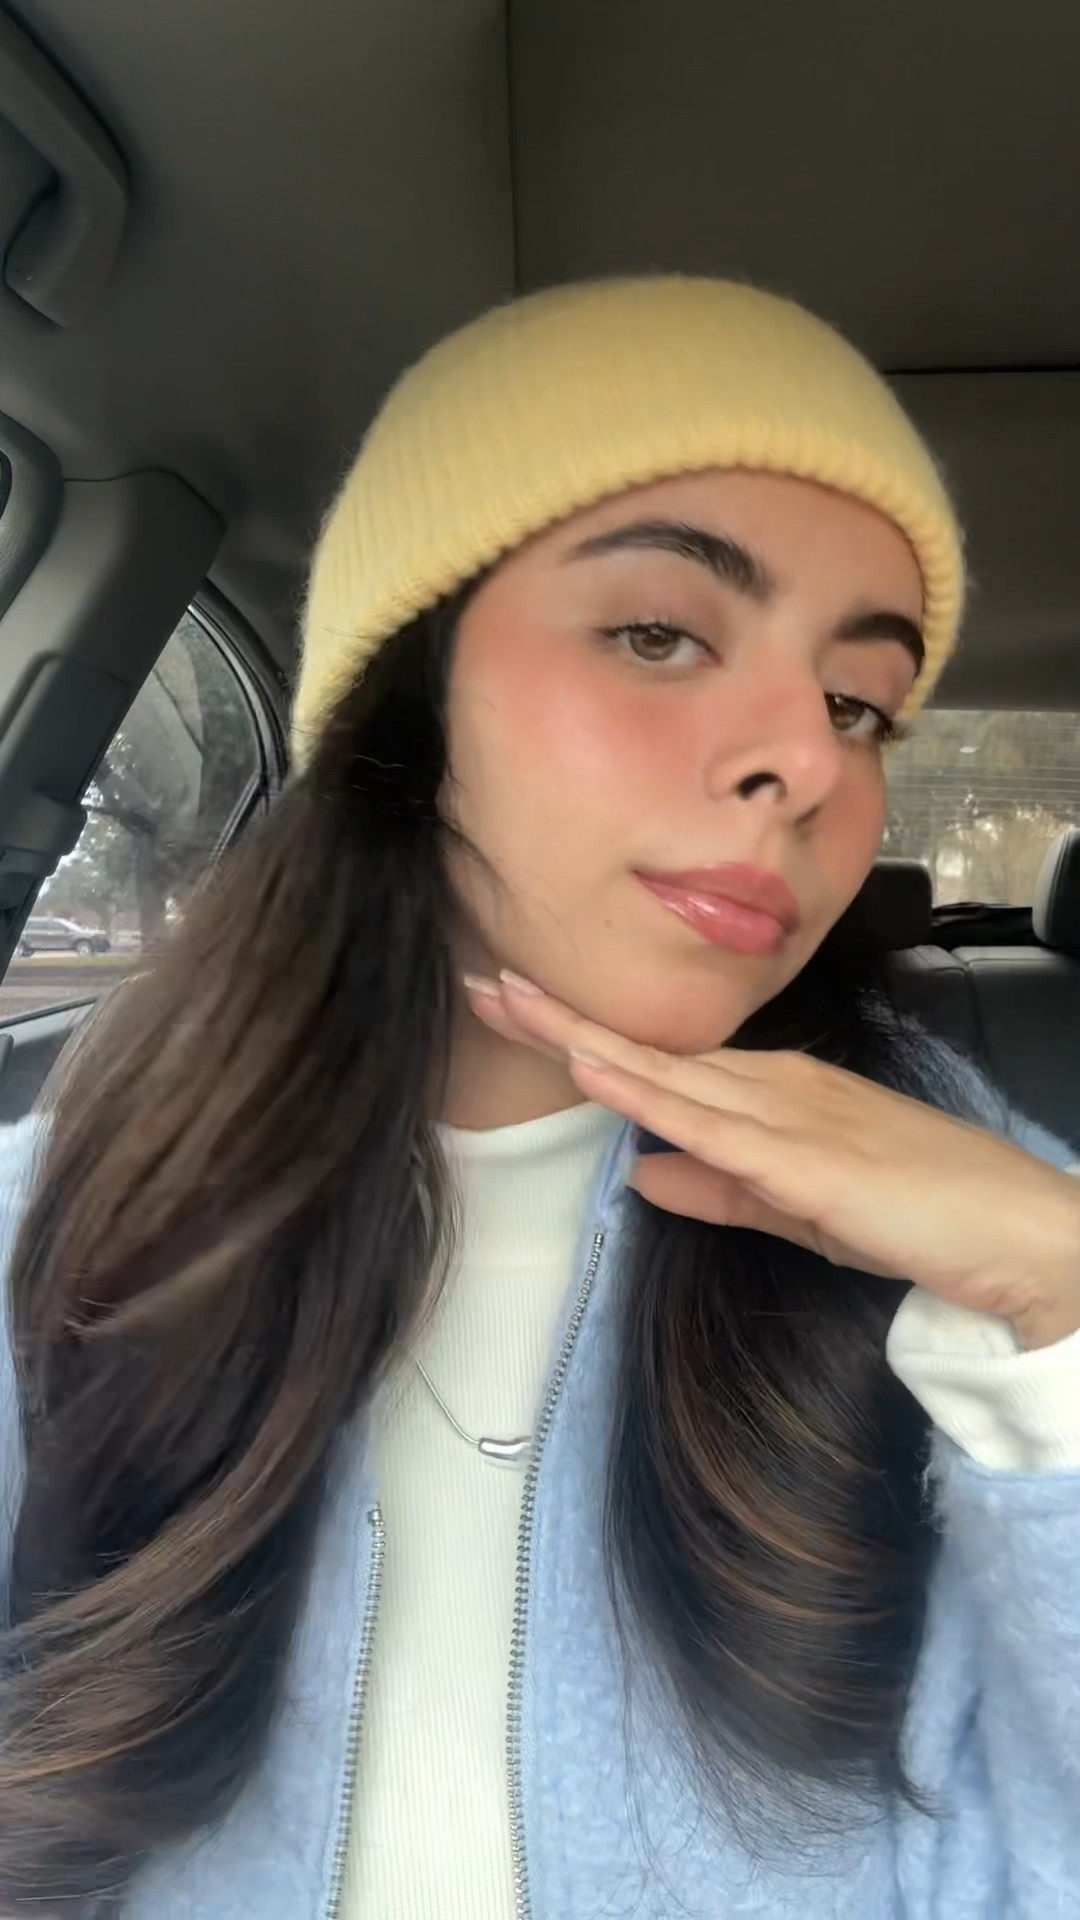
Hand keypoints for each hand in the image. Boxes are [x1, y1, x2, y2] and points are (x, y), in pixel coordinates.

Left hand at [464, 971, 1079, 1349]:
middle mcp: (773, 1086)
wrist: (1012, 1231)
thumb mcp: (798, 1206)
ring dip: (583, 1035)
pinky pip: (706, 1120)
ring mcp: (787, 1114)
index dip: (588, 1032)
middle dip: (563, 1016)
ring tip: (511, 1001)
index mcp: (774, 1093)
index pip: (662, 1059)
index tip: (523, 1007)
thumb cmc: (918, 1214)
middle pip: (648, 1049)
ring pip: (664, 1069)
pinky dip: (642, 1091)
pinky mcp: (801, 1158)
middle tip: (485, 980)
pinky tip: (592, 1068)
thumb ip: (720, 1190)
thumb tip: (641, 1171)